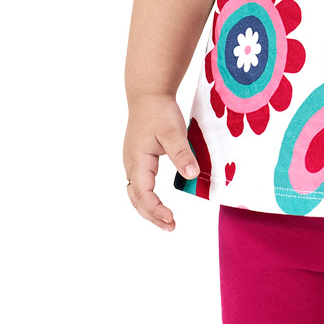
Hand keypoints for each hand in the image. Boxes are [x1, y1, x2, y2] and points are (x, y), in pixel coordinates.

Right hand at [124, 93, 201, 231]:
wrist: (148, 95)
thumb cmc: (159, 112)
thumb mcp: (173, 132)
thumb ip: (182, 153)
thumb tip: (191, 174)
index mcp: (138, 161)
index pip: (144, 194)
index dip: (156, 209)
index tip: (171, 218)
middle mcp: (131, 165)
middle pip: (137, 199)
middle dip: (152, 216)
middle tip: (171, 227)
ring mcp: (133, 163)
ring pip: (136, 195)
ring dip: (149, 210)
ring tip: (167, 222)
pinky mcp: (138, 160)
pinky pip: (139, 187)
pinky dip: (147, 200)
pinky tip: (159, 204)